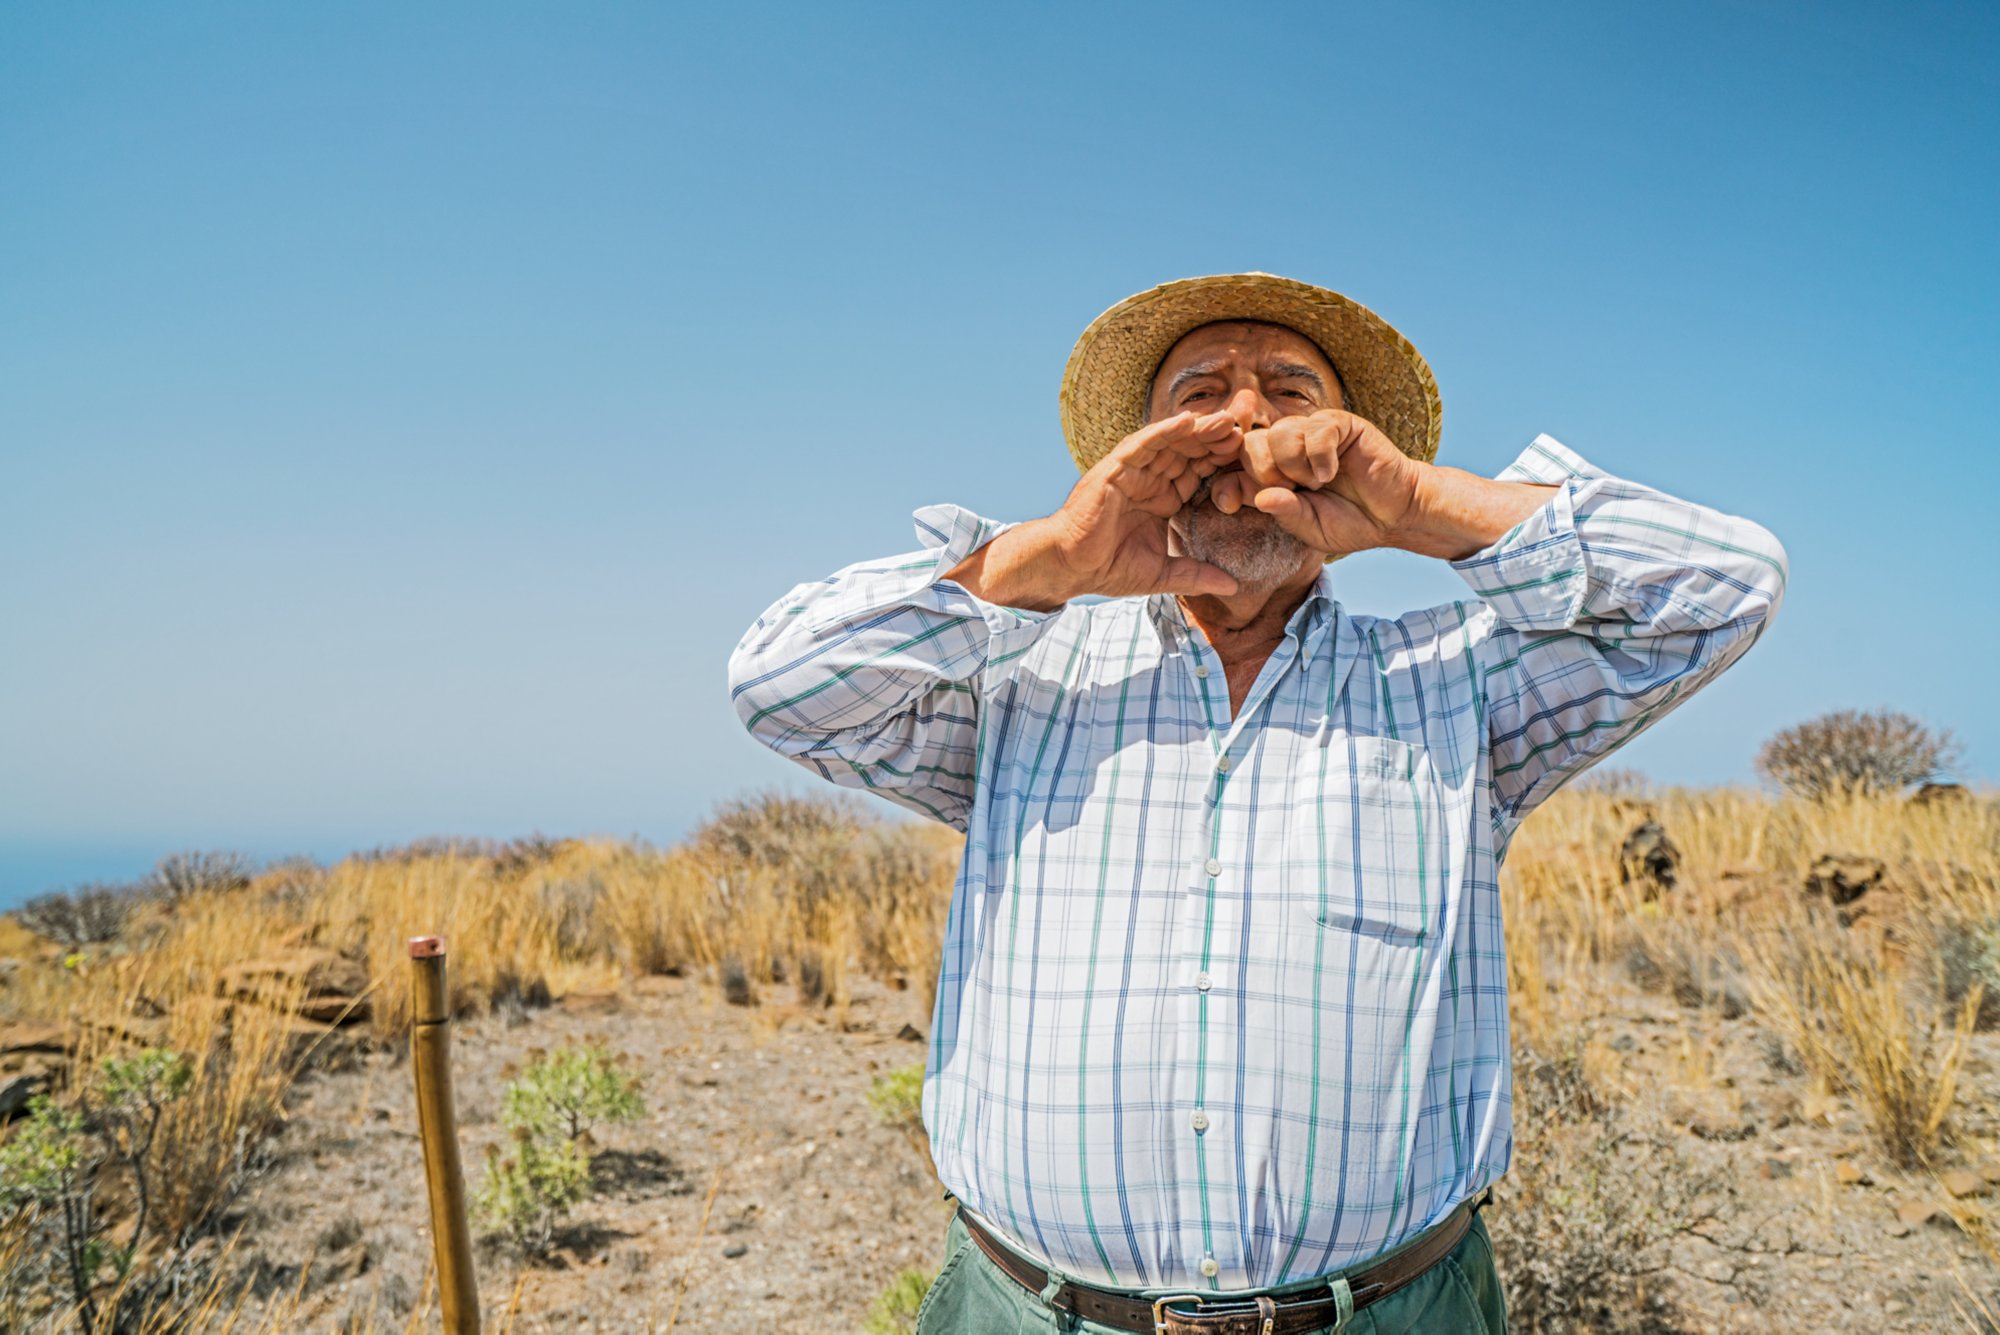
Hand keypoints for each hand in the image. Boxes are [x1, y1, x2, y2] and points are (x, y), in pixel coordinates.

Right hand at [945, 410, 1245, 607]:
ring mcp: (1131, 472)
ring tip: (1227, 420)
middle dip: (1217, 440)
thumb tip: (1233, 588)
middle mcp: (1149, 480)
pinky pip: (1142, 444)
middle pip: (1189, 453)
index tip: (1253, 458)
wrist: (1069, 567)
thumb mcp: (1162, 574)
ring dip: (1198, 431)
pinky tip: (1187, 421)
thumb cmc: (1107, 568)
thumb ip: (1196, 575)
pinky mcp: (1114, 469)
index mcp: (1161, 499)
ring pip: (1170, 444)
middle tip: (1249, 428)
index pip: (1199, 475)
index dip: (1223, 465)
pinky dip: (1164, 431)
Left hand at [1207, 410, 1421, 557]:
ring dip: (1293, 463)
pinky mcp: (1339, 424)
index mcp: (1273, 475)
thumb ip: (1284, 513)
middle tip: (1291, 490)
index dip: (1226, 484)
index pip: (1233, 469)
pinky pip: (1316, 426)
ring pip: (1280, 432)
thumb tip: (1259, 498)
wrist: (1396, 514)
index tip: (1230, 505)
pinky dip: (1320, 453)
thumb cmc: (1351, 523)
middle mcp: (1287, 450)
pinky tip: (1332, 472)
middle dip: (1262, 472)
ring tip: (1316, 483)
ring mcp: (1312, 433)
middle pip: (1250, 444)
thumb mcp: (1310, 527)